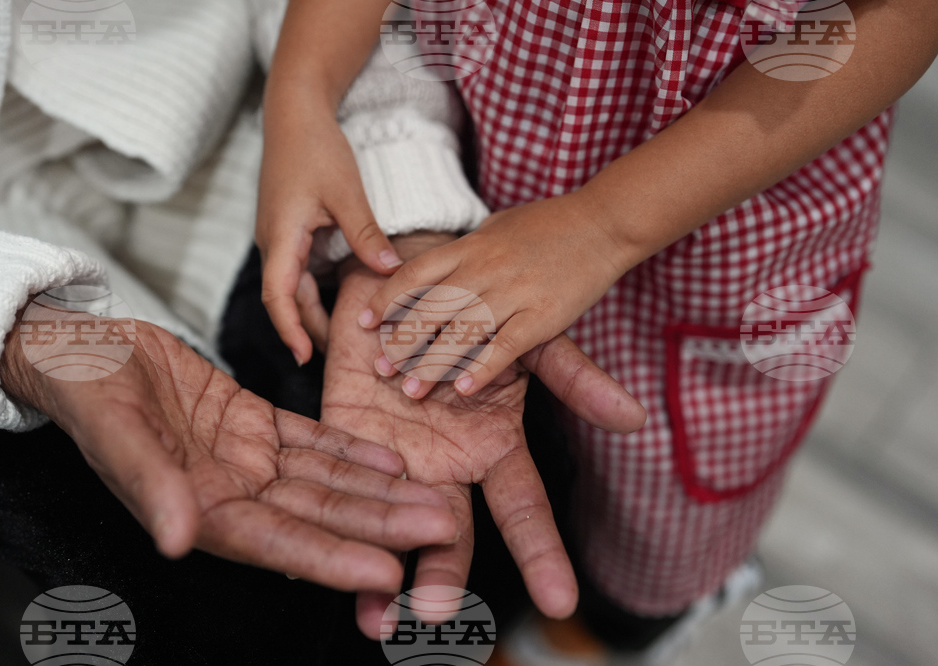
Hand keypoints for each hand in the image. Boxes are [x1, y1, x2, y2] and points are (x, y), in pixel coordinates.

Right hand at [0, 312, 457, 592]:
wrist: (83, 348)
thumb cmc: (87, 392)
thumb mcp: (115, 434)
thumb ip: (153, 487)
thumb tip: (178, 540)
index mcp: (201, 510)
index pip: (280, 543)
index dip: (334, 559)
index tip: (388, 570)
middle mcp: (233, 493)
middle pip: (321, 515)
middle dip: (381, 525)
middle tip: (440, 528)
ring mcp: (247, 459)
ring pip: (327, 480)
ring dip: (380, 491)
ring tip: (433, 497)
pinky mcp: (253, 422)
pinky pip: (313, 440)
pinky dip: (351, 451)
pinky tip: (391, 457)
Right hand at [257, 87, 401, 363]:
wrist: (293, 114)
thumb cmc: (315, 148)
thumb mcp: (346, 192)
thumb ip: (365, 234)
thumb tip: (388, 271)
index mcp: (280, 237)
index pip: (277, 297)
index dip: (290, 330)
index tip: (305, 359)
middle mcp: (273, 242)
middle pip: (285, 300)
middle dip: (307, 330)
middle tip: (338, 359)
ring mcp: (278, 237)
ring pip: (291, 287)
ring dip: (310, 313)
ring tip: (341, 339)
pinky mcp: (287, 230)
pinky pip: (297, 271)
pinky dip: (313, 292)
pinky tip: (337, 301)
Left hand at [321, 234, 644, 637]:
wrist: (405, 270)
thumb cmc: (473, 307)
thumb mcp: (527, 343)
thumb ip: (574, 380)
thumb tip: (635, 419)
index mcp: (493, 448)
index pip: (522, 511)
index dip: (541, 555)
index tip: (562, 603)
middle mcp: (445, 465)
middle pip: (449, 536)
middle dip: (444, 578)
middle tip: (439, 616)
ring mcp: (395, 460)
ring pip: (391, 529)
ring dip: (383, 576)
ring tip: (379, 621)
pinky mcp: (345, 443)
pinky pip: (340, 490)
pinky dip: (335, 531)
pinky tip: (324, 566)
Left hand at [356, 193, 631, 398]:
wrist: (604, 221)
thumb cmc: (549, 223)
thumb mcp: (497, 225)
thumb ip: (466, 250)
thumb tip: (438, 267)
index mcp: (470, 246)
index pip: (415, 273)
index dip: (387, 298)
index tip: (366, 320)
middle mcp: (485, 269)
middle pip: (430, 308)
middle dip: (401, 340)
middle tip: (380, 366)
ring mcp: (514, 292)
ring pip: (461, 332)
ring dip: (432, 363)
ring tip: (411, 388)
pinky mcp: (543, 315)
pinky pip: (506, 346)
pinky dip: (483, 368)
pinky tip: (464, 389)